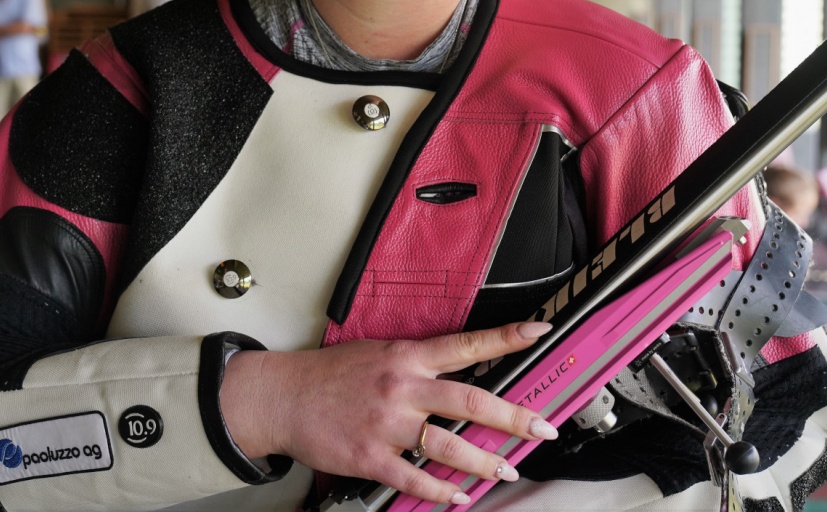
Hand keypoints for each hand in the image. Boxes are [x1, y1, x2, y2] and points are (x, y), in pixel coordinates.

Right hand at [221, 322, 556, 505]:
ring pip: (449, 444)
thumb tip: (459, 369)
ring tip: (507, 469)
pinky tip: (458, 498)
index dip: (506, 337)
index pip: (467, 344)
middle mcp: (402, 386)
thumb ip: (418, 363)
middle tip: (543, 427)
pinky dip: (440, 491)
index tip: (539, 331)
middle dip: (514, 417)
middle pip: (471, 400)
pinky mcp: (370, 457)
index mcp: (407, 356)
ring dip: (483, 461)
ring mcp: (387, 423)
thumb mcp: (378, 353)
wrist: (283, 396)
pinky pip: (414, 477)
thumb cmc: (331, 375)